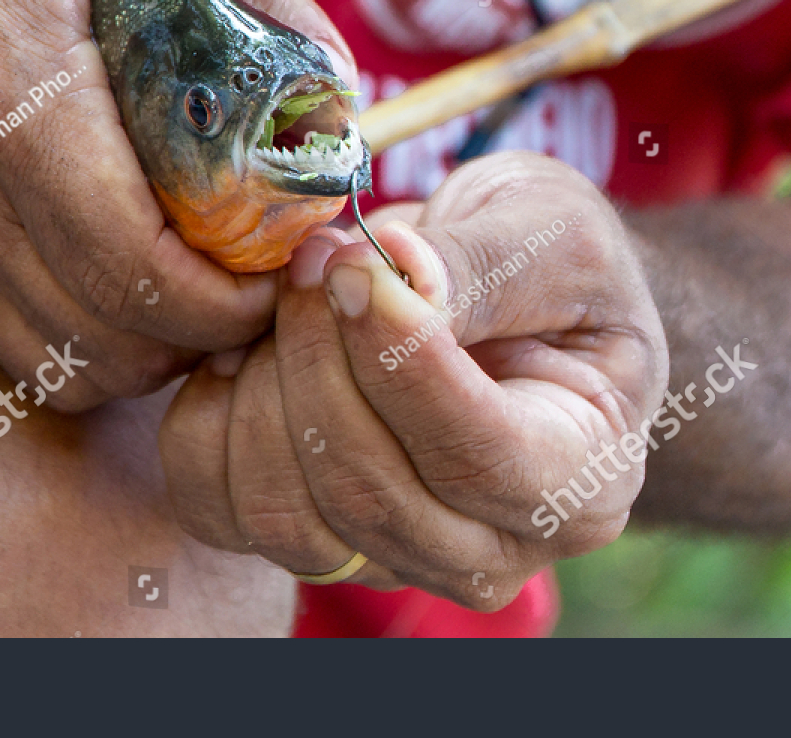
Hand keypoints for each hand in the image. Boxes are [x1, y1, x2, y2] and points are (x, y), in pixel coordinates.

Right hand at [0, 0, 354, 408]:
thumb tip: (331, 71)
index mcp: (12, 93)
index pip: (135, 270)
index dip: (232, 301)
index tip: (293, 261)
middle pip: (105, 338)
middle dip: (209, 333)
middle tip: (271, 270)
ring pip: (57, 356)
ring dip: (153, 343)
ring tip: (213, 276)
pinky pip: (11, 327)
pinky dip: (92, 331)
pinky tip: (139, 269)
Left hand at [159, 152, 667, 606]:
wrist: (514, 293)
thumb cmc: (552, 264)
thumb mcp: (550, 232)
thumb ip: (483, 262)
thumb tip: (397, 272)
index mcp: (580, 482)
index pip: (478, 457)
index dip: (399, 363)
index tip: (351, 268)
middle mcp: (491, 550)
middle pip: (370, 492)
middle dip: (318, 358)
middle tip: (313, 255)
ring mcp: (394, 558)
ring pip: (288, 513)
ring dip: (263, 385)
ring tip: (290, 291)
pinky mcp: (310, 540)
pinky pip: (221, 506)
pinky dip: (210, 417)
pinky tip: (246, 345)